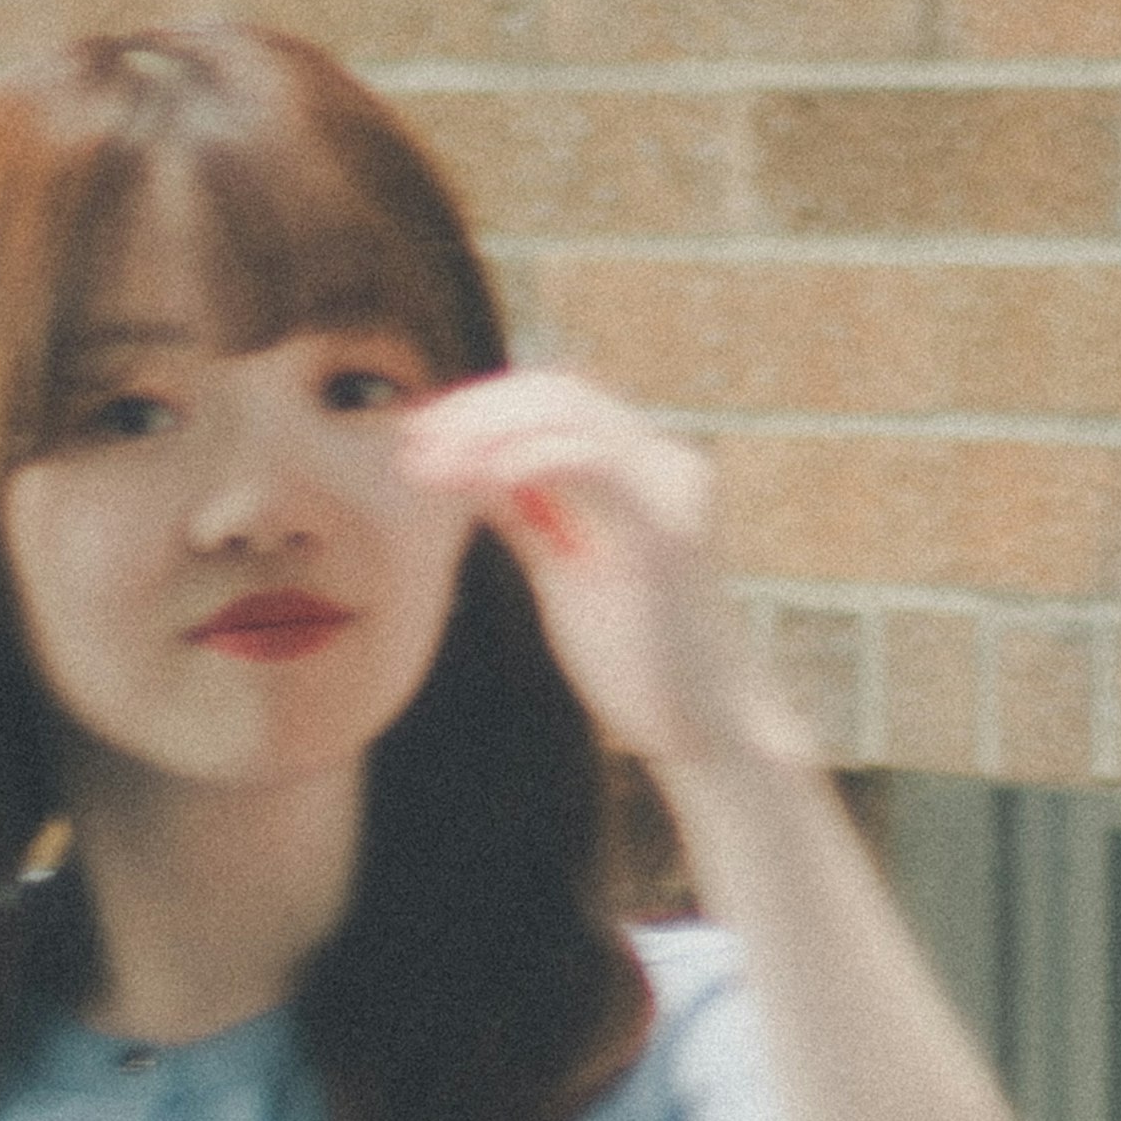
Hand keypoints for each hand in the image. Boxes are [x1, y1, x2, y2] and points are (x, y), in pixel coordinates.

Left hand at [397, 370, 799, 778]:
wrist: (711, 728)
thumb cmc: (639, 658)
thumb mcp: (567, 568)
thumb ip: (527, 511)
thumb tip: (466, 467)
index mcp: (647, 467)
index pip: (557, 398)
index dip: (482, 405)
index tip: (421, 432)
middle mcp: (665, 463)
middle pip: (556, 392)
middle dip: (472, 409)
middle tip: (410, 439)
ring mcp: (669, 491)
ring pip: (566, 411)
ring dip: (483, 428)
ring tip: (425, 460)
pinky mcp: (661, 533)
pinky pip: (584, 462)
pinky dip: (518, 457)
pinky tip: (470, 479)